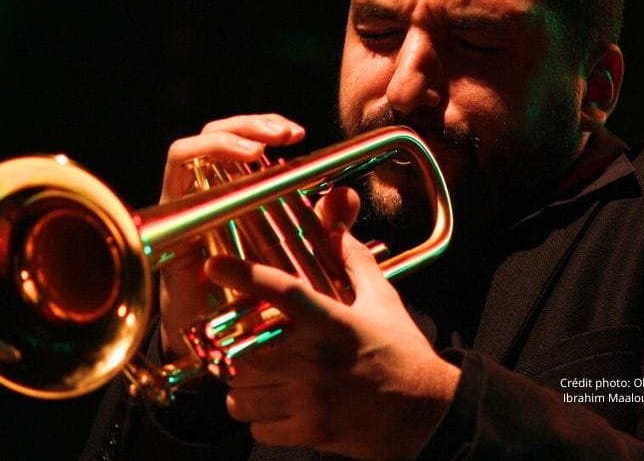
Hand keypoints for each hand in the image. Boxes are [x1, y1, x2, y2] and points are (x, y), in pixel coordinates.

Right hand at [158, 114, 305, 357]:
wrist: (219, 344)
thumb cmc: (256, 300)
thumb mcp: (303, 261)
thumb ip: (328, 229)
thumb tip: (346, 194)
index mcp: (238, 195)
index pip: (245, 143)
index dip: (267, 128)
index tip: (298, 135)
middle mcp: (207, 195)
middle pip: (217, 136)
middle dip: (250, 124)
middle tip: (285, 134)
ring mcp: (185, 205)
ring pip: (191, 147)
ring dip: (225, 136)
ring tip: (255, 146)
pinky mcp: (171, 218)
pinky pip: (175, 171)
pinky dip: (200, 154)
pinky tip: (233, 161)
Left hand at [209, 188, 459, 459]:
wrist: (426, 412)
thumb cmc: (401, 352)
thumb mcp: (382, 299)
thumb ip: (351, 257)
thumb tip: (336, 213)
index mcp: (332, 322)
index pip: (281, 291)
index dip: (244, 276)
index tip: (217, 266)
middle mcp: (316, 360)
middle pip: (244, 352)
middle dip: (236, 352)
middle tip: (245, 346)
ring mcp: (311, 400)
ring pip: (243, 394)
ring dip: (243, 387)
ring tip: (261, 379)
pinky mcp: (310, 431)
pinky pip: (258, 427)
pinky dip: (258, 418)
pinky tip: (275, 406)